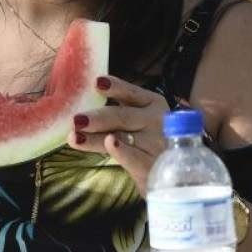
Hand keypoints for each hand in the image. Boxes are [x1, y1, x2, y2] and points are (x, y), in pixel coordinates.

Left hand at [67, 74, 169, 195]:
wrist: (175, 170)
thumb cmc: (148, 139)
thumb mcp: (139, 118)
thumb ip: (116, 109)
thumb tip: (81, 100)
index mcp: (151, 102)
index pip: (130, 93)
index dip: (114, 87)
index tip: (96, 82)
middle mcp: (155, 120)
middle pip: (122, 117)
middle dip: (97, 118)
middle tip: (76, 119)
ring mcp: (155, 144)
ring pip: (121, 138)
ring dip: (96, 138)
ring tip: (76, 137)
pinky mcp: (152, 166)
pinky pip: (135, 158)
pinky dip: (122, 151)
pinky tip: (111, 144)